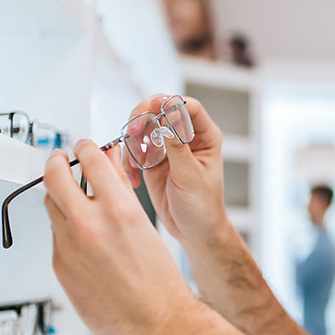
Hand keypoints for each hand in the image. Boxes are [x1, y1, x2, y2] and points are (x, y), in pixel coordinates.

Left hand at [43, 141, 197, 334]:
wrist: (156, 321)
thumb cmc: (158, 279)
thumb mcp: (145, 223)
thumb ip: (121, 191)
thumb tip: (107, 165)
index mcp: (118, 210)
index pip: (90, 160)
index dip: (84, 148)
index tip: (82, 147)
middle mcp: (89, 225)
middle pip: (55, 177)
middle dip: (56, 163)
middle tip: (60, 160)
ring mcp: (70, 247)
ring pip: (52, 207)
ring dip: (59, 195)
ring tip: (71, 196)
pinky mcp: (60, 266)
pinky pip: (56, 237)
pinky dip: (65, 229)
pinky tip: (82, 237)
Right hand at [123, 94, 227, 242]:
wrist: (194, 231)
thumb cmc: (203, 206)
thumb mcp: (191, 176)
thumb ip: (178, 146)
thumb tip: (169, 117)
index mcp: (205, 137)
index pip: (189, 107)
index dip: (170, 103)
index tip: (154, 108)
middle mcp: (186, 138)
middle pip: (161, 110)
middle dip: (144, 118)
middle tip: (134, 133)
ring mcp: (168, 148)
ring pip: (144, 127)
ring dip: (134, 141)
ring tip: (136, 162)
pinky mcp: (153, 160)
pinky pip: (135, 149)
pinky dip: (129, 160)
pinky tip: (134, 176)